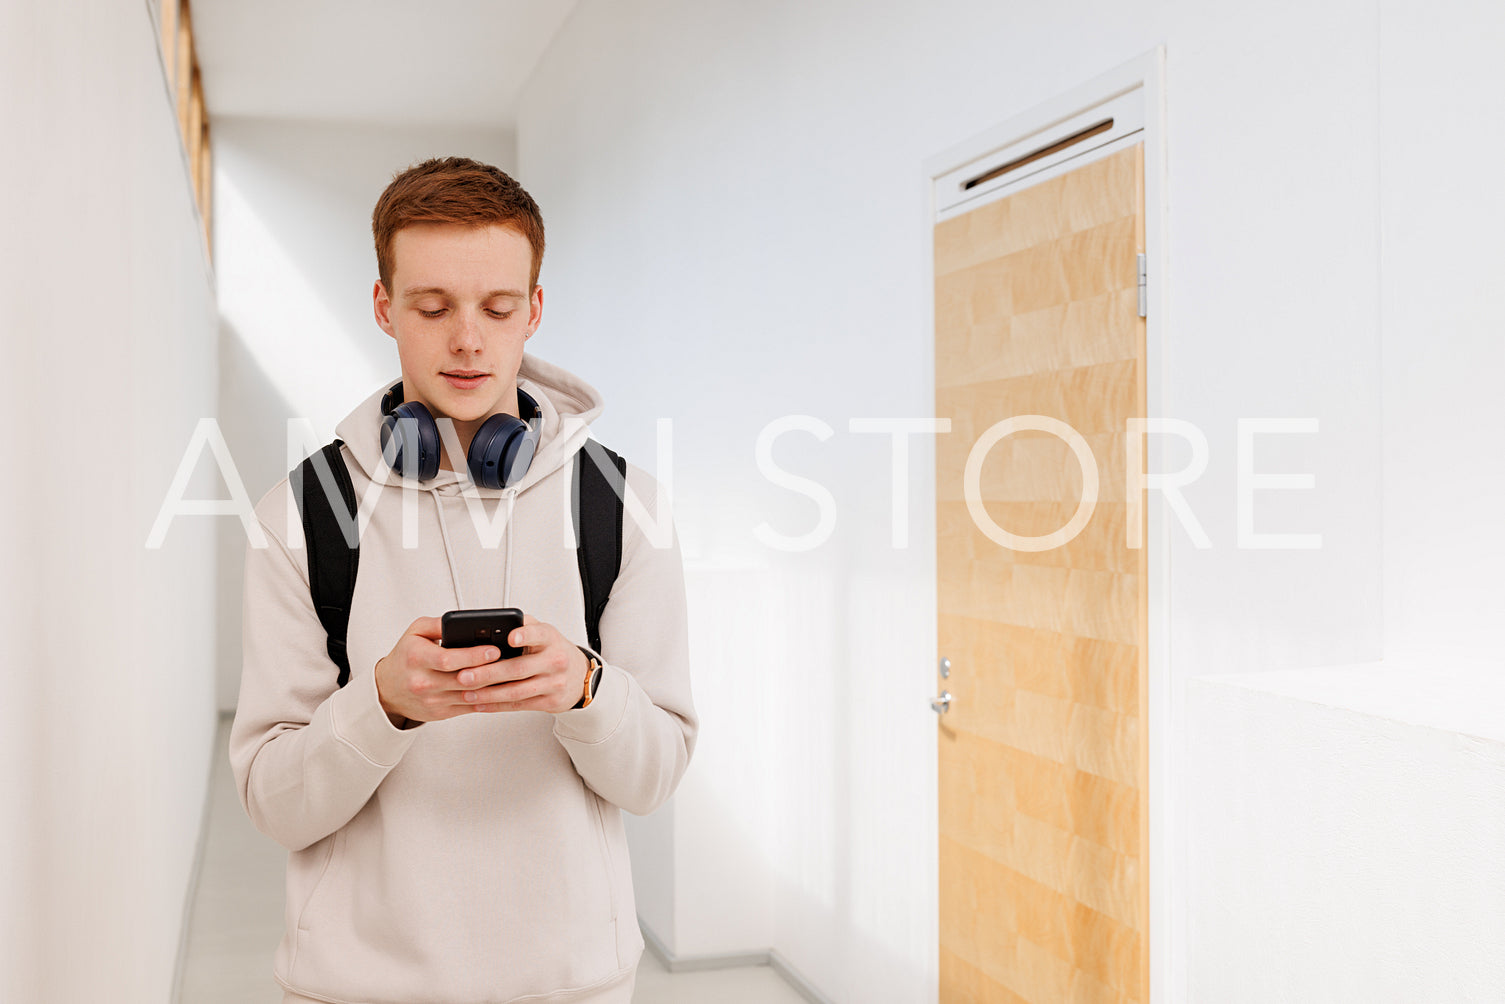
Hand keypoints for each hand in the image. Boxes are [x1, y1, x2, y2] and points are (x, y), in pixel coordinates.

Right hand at [373, 616, 504, 726]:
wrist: (387, 690)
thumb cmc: (405, 656)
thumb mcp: (416, 632)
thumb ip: (439, 623)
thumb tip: (464, 619)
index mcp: (416, 658)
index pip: (448, 659)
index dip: (473, 656)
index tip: (494, 650)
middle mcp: (422, 682)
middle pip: (462, 679)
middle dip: (489, 671)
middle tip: (511, 662)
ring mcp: (432, 700)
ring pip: (470, 695)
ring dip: (493, 687)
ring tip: (512, 675)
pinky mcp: (440, 713)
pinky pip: (469, 707)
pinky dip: (487, 699)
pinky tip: (502, 689)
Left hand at [454, 614, 589, 714]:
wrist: (580, 676)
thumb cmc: (552, 651)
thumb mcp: (543, 633)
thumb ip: (521, 625)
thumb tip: (490, 622)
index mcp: (550, 639)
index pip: (539, 634)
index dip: (525, 635)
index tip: (510, 637)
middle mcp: (555, 661)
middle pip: (519, 668)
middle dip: (488, 673)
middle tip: (464, 675)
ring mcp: (554, 683)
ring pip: (517, 691)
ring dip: (488, 694)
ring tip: (466, 693)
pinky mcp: (550, 702)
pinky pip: (519, 705)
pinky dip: (497, 706)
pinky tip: (480, 704)